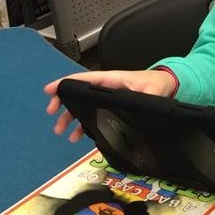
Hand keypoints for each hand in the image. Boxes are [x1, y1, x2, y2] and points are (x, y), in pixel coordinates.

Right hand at [43, 69, 176, 141]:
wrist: (164, 86)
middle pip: (78, 93)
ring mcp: (106, 97)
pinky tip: (76, 135)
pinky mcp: (109, 106)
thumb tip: (138, 107)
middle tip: (51, 113)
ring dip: (70, 117)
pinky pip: (92, 113)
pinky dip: (82, 124)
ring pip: (83, 105)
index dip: (66, 84)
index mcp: (111, 80)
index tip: (50, 90)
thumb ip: (144, 97)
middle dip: (62, 102)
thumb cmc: (156, 83)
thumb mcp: (151, 91)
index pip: (84, 80)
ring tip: (60, 130)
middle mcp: (106, 87)